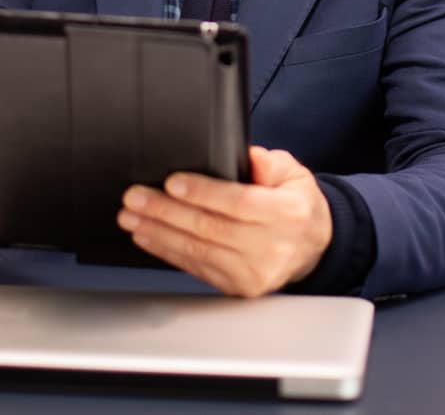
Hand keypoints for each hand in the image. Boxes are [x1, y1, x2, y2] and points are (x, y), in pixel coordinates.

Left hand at [116, 146, 332, 297]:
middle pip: (209, 228)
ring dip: (158, 232)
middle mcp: (270, 247)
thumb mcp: (294, 175)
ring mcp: (253, 272)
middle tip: (136, 198)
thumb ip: (269, 164)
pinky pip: (197, 268)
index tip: (172, 183)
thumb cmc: (297, 207)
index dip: (203, 193)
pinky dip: (168, 252)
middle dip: (166, 212)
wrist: (313, 248)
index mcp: (286, 215)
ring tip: (132, 217)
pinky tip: (149, 237)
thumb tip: (246, 158)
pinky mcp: (238, 287)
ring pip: (197, 251)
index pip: (238, 203)